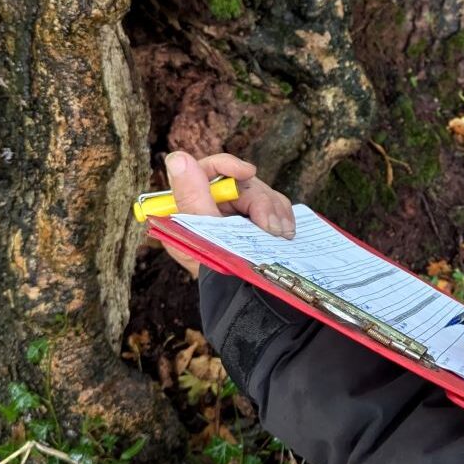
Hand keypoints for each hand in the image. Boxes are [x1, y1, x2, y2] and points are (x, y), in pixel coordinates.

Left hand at [161, 151, 295, 273]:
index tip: (248, 173)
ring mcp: (237, 219)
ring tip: (281, 237)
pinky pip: (276, 208)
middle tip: (272, 228)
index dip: (226, 166)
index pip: (206, 171)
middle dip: (261, 202)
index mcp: (191, 212)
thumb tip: (177, 158)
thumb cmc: (224, 277)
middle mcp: (214, 212)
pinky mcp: (258, 226)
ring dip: (275, 213)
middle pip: (241, 183)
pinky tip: (286, 237)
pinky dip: (283, 219)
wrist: (255, 306)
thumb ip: (192, 197)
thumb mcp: (207, 237)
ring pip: (263, 194)